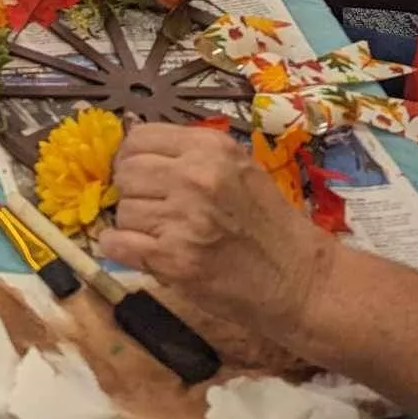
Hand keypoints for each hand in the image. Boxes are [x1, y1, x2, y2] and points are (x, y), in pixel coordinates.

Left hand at [100, 124, 335, 342]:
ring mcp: (183, 218)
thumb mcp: (237, 168)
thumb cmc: (267, 224)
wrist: (299, 280)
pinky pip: (118, 244)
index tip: (138, 174)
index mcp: (209, 149)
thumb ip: (190, 155)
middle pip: (126, 173)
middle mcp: (194, 177)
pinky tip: (136, 251)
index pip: (139, 138)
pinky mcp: (174, 259)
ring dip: (132, 224)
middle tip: (150, 208)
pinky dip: (118, 249)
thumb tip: (132, 146)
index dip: (131, 157)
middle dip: (131, 191)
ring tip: (159, 234)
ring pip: (123, 210)